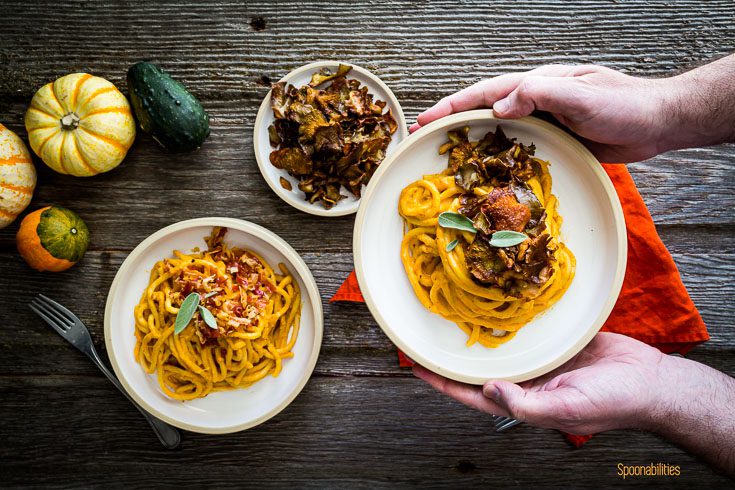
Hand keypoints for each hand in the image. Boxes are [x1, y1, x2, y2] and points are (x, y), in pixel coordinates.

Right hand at [409, 64, 668, 162]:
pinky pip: (517, 149)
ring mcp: (543, 122)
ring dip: (470, 141)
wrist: (655, 122)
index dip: (452, 107)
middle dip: (451, 122)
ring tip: (444, 157)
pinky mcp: (553, 142)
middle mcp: (535, 102)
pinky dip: (497, 158)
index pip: (484, 94)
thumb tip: (499, 108)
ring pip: (497, 131)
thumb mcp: (581, 95)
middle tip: (421, 138)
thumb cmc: (622, 104)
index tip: (424, 121)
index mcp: (536, 85)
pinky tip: (487, 172)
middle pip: (483, 111)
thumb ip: (540, 94)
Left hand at [412, 332, 671, 434]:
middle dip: (453, 354)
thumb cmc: (611, 402)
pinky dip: (506, 317)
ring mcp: (539, 358)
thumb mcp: (567, 408)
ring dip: (477, 332)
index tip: (415, 366)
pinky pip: (523, 328)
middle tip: (427, 333)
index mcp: (522, 401)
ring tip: (452, 312)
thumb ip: (526, 404)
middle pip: (479, 367)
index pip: (471, 393)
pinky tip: (492, 300)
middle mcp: (525, 379)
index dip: (442, 382)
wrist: (649, 380)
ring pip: (498, 345)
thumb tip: (488, 389)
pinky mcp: (554, 339)